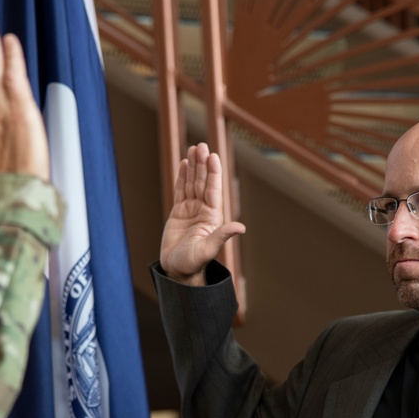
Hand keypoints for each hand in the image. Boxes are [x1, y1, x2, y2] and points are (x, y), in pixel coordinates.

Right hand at [159, 143, 244, 284]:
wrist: (178, 271)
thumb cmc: (193, 264)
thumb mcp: (208, 249)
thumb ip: (222, 236)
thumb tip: (240, 228)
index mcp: (212, 217)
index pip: (213, 189)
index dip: (213, 172)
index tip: (212, 156)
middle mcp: (203, 210)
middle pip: (202, 182)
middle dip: (202, 164)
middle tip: (201, 145)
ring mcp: (190, 210)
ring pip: (192, 183)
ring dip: (193, 166)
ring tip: (193, 148)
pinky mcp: (178, 213)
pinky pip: (181, 191)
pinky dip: (182, 177)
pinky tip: (184, 164)